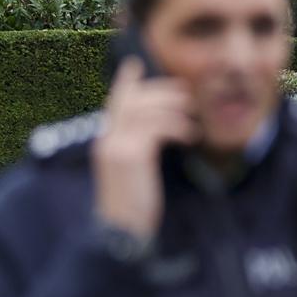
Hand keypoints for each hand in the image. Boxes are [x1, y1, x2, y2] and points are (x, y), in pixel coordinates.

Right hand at [91, 59, 198, 238]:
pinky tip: (189, 135)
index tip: (134, 63)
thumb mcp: (132, 174)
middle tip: (184, 92)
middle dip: (159, 91)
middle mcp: (106, 141)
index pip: (113, 104)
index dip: (124, 83)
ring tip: (192, 116)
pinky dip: (176, 127)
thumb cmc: (131, 208)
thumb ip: (136, 151)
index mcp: (105, 144)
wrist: (121, 233)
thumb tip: (152, 138)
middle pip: (131, 101)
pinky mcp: (132, 155)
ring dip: (172, 108)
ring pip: (144, 110)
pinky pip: (156, 128)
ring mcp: (117, 147)